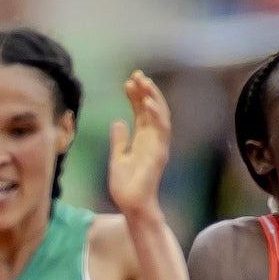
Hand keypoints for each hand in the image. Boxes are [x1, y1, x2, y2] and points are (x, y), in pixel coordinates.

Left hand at [107, 71, 172, 217]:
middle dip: (145, 90)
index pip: (141, 112)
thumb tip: (117, 122)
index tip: (128, 82)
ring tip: (143, 82)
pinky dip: (157, 114)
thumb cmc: (125, 185)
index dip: (135, 96)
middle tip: (136, 74)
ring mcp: (158, 144)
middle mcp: (152, 138)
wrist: (131, 204)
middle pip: (151, 109)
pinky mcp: (160, 151)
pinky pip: (162, 129)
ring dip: (153, 97)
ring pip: (160, 114)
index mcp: (142, 138)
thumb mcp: (117, 158)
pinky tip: (148, 101)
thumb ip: (119, 140)